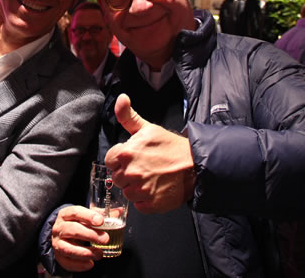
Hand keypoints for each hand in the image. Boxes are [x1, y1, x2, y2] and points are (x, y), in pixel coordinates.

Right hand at [52, 206, 105, 271]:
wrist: (61, 234)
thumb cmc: (76, 223)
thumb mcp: (86, 216)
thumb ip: (102, 214)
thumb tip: (120, 212)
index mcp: (66, 214)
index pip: (75, 212)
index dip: (88, 216)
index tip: (101, 221)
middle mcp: (59, 228)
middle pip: (72, 230)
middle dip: (90, 235)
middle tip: (105, 239)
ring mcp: (57, 243)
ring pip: (69, 249)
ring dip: (86, 252)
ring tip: (100, 254)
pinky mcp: (58, 256)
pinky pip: (67, 262)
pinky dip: (79, 265)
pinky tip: (90, 264)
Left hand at [104, 94, 194, 213]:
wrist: (195, 165)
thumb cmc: (170, 146)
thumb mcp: (147, 127)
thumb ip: (128, 115)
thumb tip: (121, 98)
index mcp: (126, 154)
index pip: (109, 161)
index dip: (119, 159)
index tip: (131, 158)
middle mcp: (130, 173)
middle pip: (117, 177)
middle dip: (127, 173)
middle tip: (144, 167)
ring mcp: (140, 190)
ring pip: (127, 192)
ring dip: (135, 187)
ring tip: (150, 178)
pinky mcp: (150, 204)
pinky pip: (139, 205)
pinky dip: (145, 200)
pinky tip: (155, 189)